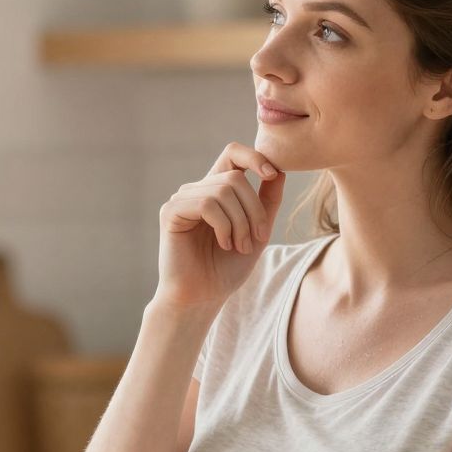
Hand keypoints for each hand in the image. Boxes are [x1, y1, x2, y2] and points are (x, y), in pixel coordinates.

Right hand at [155, 143, 284, 311]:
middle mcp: (197, 190)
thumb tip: (280, 171)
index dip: (255, 157)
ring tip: (238, 246)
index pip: (233, 154)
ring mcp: (182, 199)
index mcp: (216, 191)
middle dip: (254, 210)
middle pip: (235, 178)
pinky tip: (223, 244)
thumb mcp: (257, 233)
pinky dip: (223, 226)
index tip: (273, 175)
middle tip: (256, 239)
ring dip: (240, 223)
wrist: (202, 297)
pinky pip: (207, 205)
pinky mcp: (171, 212)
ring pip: (223, 191)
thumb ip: (267, 203)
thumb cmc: (226, 269)